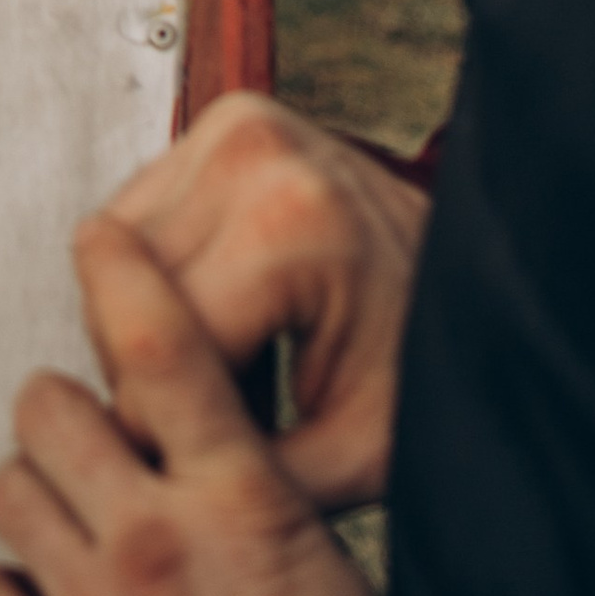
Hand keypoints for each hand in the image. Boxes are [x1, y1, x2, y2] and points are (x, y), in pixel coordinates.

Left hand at [0, 219, 399, 595]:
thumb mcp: (318, 548)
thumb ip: (246, 469)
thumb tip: (189, 405)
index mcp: (238, 500)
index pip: (161, 343)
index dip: (120, 269)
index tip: (102, 242)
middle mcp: (155, 544)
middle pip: (48, 407)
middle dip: (65, 412)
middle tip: (93, 439)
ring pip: (10, 489)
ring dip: (38, 494)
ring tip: (76, 516)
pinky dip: (11, 591)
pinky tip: (50, 595)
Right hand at [101, 94, 429, 512]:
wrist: (479, 280)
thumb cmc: (425, 362)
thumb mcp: (351, 451)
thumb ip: (236, 466)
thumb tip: (142, 475)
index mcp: (287, 227)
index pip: (156, 346)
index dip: (167, 427)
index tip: (209, 454)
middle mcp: (252, 153)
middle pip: (126, 293)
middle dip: (153, 370)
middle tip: (229, 408)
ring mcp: (236, 124)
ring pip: (115, 254)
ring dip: (146, 319)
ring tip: (232, 357)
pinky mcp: (224, 120)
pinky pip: (136, 215)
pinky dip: (157, 273)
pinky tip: (221, 306)